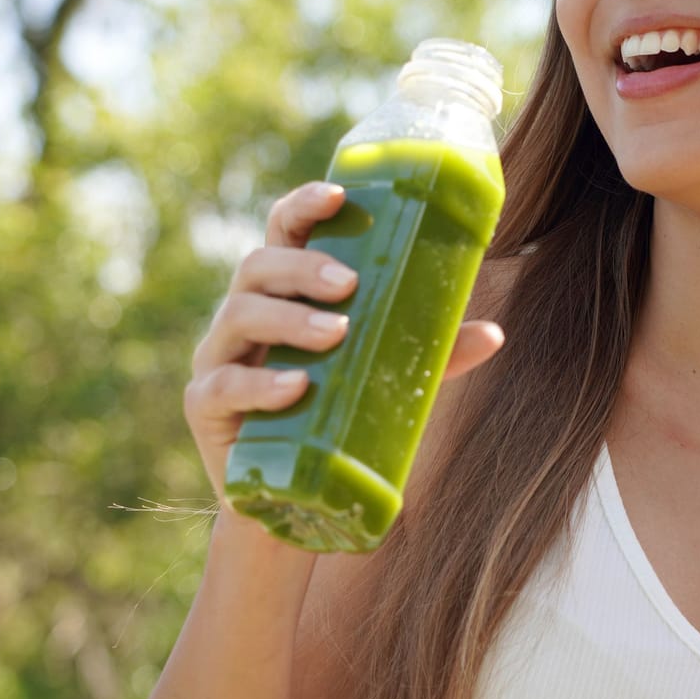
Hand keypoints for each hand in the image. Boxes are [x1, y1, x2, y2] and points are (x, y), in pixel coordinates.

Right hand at [185, 181, 503, 505]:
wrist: (290, 503)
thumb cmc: (336, 423)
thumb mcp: (386, 383)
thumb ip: (430, 357)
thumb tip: (494, 333)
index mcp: (284, 295)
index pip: (283, 233)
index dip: (302, 206)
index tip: (337, 195)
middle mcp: (244, 317)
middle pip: (257, 266)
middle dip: (303, 267)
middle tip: (350, 283)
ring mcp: (218, 359)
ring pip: (238, 316)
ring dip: (289, 318)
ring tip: (337, 333)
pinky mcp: (205, 408)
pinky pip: (223, 385)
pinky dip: (260, 383)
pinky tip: (297, 387)